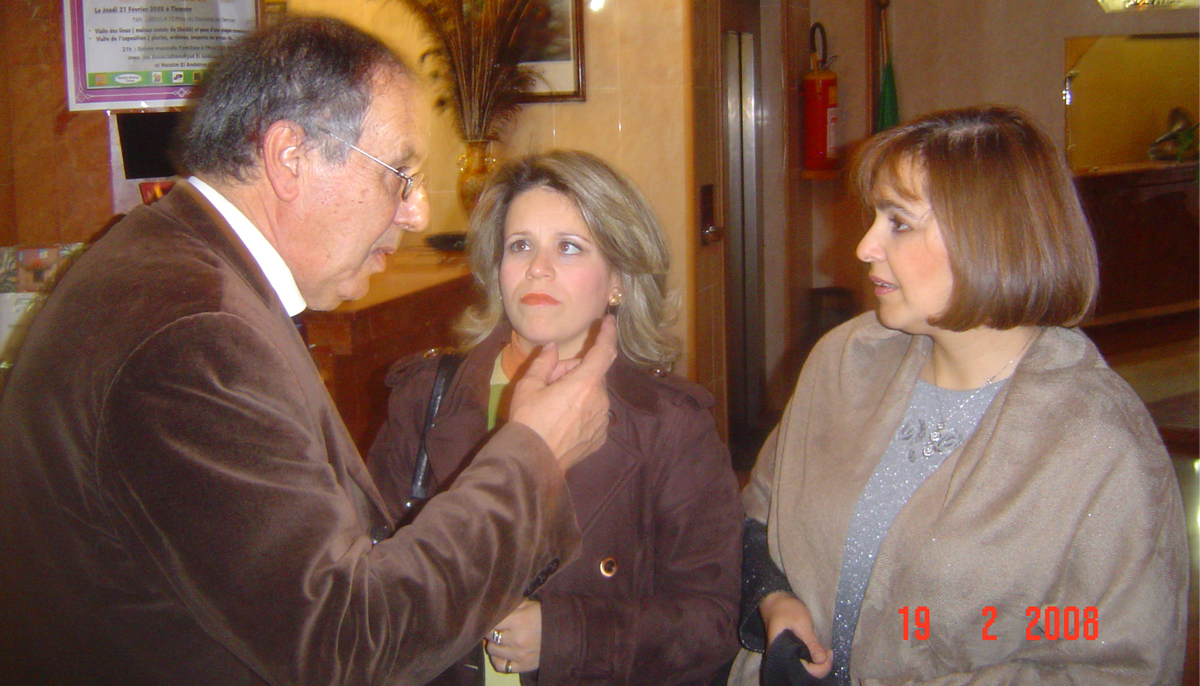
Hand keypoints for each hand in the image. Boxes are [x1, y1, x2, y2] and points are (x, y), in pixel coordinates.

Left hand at [485, 599, 541, 674]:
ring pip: (492, 650)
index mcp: (518, 621)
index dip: (488, 618)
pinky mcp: (523, 666)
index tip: (489, 616)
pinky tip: (501, 653)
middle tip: (495, 626)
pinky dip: (498, 659)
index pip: (491, 620)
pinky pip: (501, 666)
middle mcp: (516, 639)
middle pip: (489, 635)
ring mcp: (519, 655)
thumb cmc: (547, 615)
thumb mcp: (531, 604)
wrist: (567, 633)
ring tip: (499, 639)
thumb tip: (496, 605)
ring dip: (493, 643)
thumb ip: (512, 605)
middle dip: (490, 629)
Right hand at [509, 315, 616, 469]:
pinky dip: (582, 411)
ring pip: (594, 395)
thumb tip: (552, 347)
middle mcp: (601, 400)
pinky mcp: (600, 437)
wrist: (532, 461)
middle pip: (592, 374)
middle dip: (575, 371)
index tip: (609, 321)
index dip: (608, 333)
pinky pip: (594, 414)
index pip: (604, 351)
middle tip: (549, 380)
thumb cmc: (528, 420)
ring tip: (552, 405)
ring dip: (579, 392)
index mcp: (585, 383)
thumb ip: (544, 362)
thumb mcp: (528, 386)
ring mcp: (603, 421)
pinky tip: (561, 422)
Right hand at [759, 591, 832, 677]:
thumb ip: (811, 643)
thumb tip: (823, 659)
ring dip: (817, 662)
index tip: (828, 653)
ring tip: (825, 651)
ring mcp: (785, 656)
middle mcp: (782, 659)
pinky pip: (803, 661)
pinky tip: (819, 651)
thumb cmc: (786, 609)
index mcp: (781, 655)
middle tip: (829, 652)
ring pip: (805, 667)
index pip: (805, 671)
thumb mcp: (801, 624)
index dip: (820, 666)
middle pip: (805, 672)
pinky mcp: (789, 652)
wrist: (774, 600)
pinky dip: (812, 658)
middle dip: (820, 665)